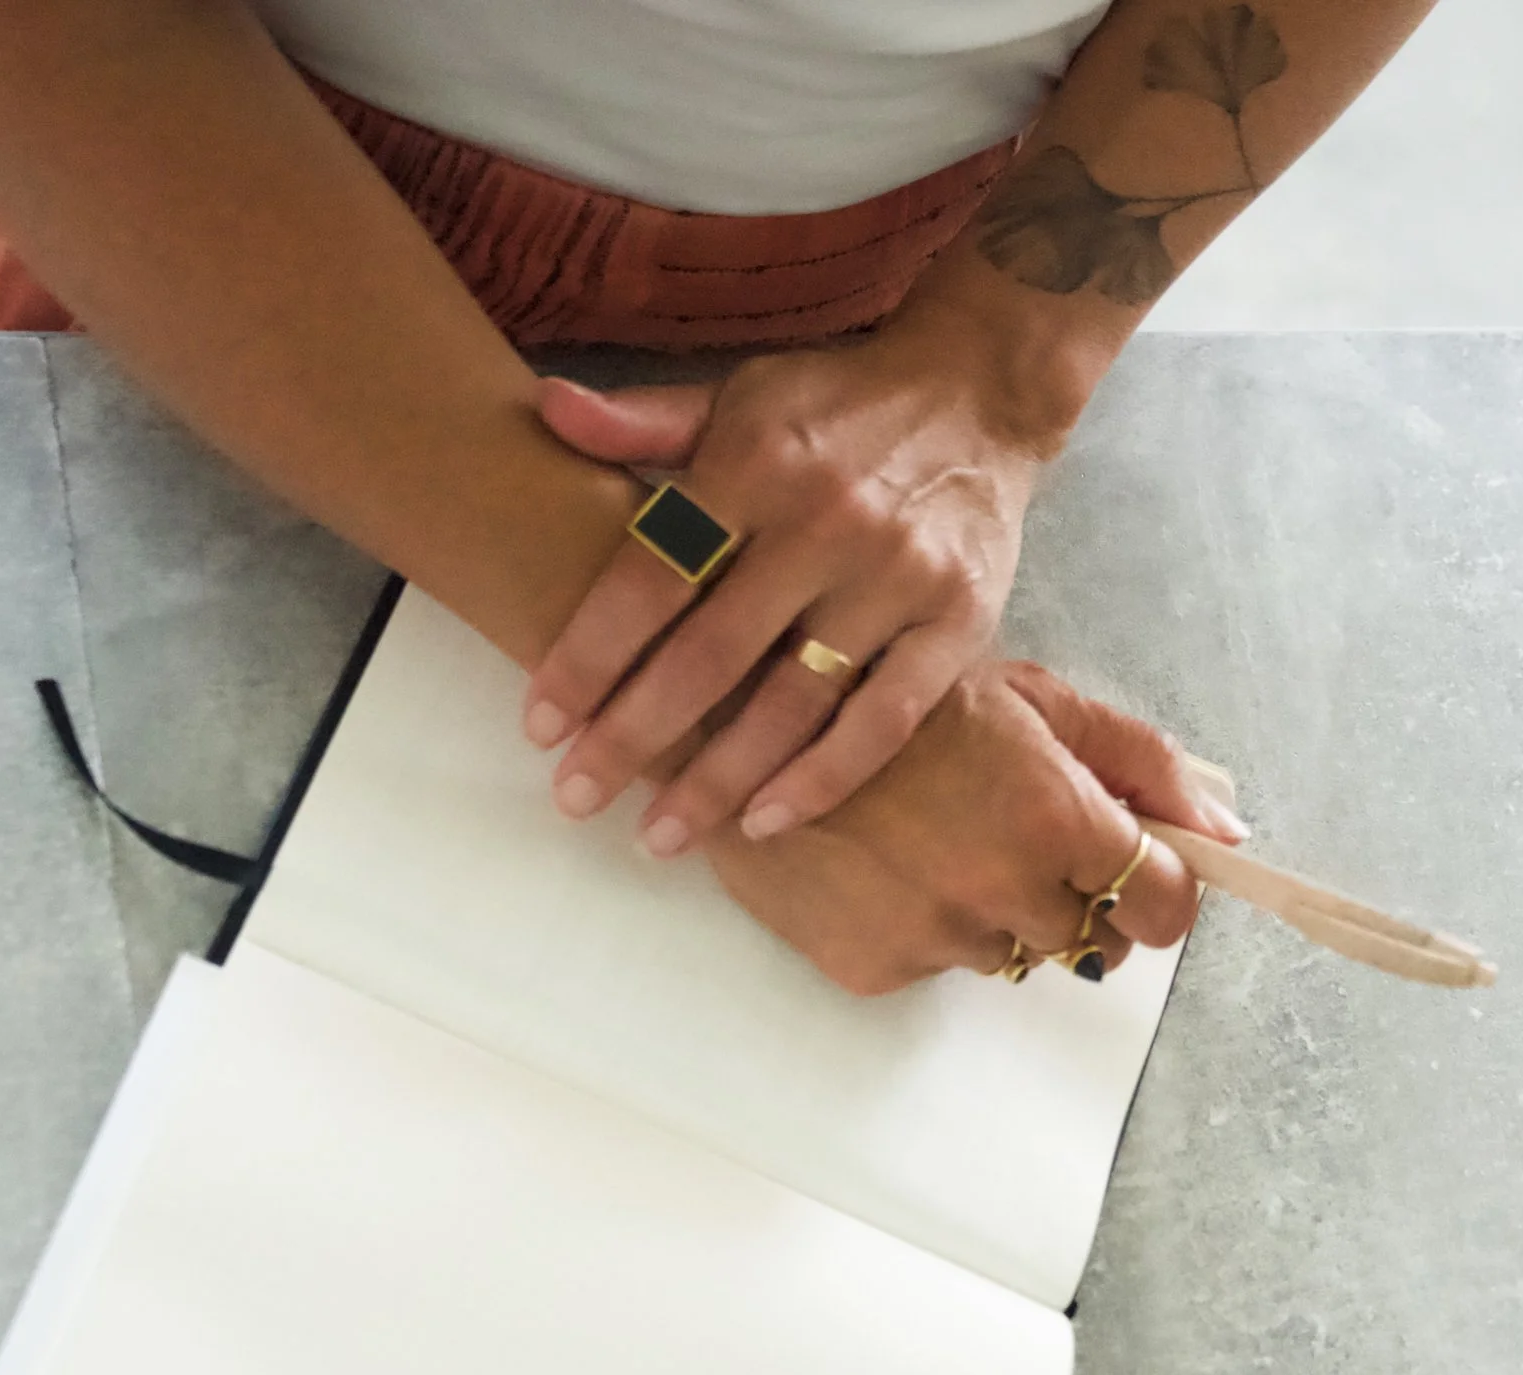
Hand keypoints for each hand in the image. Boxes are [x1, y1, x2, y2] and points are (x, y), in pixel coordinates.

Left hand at [520, 314, 1060, 858]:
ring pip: (793, 703)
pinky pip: (883, 720)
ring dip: (720, 780)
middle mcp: (826, 523)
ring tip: (662, 836)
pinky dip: (823, 778)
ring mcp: (897, 578)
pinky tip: (766, 821)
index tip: (542, 725)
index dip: (590, 658)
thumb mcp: (740, 391)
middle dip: (634, 738)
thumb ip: (645, 417)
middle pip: (710, 656)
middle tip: (577, 799)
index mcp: (756, 463)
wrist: (980, 391)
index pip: (652, 576)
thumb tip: (549, 410)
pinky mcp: (958, 623)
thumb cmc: (839, 405)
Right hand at [702, 660, 1247, 995]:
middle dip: (1064, 892)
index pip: (1163, 909)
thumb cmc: (903, 691)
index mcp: (1059, 816)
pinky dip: (919, 926)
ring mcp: (936, 937)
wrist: (752, 714)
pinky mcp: (873, 969)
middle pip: (1086, 937)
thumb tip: (1227, 832)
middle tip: (1006, 830)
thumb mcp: (1035, 699)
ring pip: (1007, 954)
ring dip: (991, 911)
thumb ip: (1141, 764)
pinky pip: (931, 967)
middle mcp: (1005, 889)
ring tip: (933, 838)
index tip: (1137, 878)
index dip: (1158, 894)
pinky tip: (883, 863)